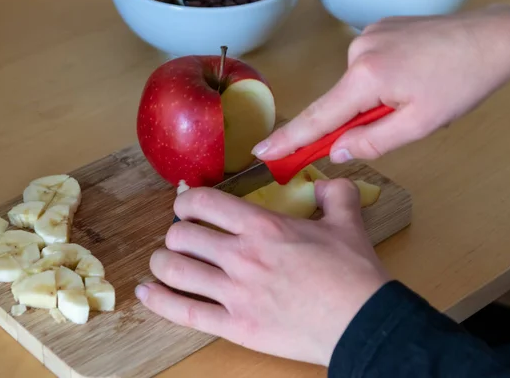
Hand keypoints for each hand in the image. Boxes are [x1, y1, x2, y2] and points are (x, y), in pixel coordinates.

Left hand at [135, 178, 388, 365]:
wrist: (362, 322)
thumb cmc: (353, 273)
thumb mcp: (348, 223)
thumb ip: (335, 194)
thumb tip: (326, 183)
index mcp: (263, 226)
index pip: (204, 203)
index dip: (186, 202)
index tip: (186, 207)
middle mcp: (241, 255)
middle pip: (180, 235)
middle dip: (175, 233)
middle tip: (182, 238)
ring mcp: (234, 292)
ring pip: (174, 270)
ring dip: (162, 263)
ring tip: (163, 263)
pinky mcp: (235, 326)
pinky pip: (184, 311)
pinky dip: (158, 301)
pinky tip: (147, 293)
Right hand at [252, 5, 509, 161]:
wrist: (493, 39)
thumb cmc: (461, 83)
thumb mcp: (419, 125)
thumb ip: (371, 142)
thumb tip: (336, 151)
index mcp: (367, 76)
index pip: (318, 117)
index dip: (290, 138)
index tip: (262, 152)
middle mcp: (359, 50)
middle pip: (339, 101)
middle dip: (357, 119)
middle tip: (400, 117)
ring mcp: (367, 36)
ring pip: (355, 85)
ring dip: (374, 99)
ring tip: (414, 93)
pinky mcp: (378, 29)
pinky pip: (367, 66)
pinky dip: (380, 79)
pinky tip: (411, 75)